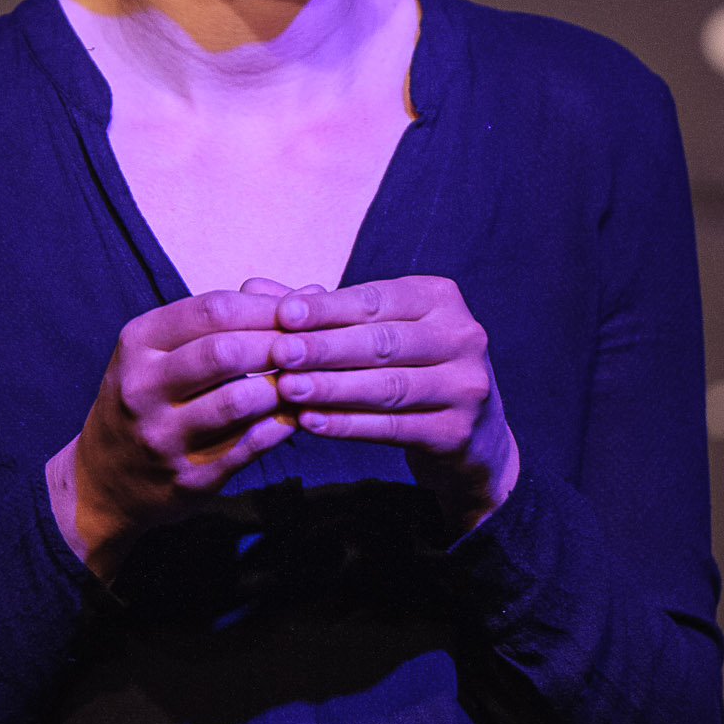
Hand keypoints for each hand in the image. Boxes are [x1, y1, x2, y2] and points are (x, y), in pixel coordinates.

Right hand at [46, 282, 312, 579]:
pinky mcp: (188, 478)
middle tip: (309, 346)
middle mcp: (142, 387)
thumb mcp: (158, 350)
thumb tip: (308, 294)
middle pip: (224, 351)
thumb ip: (221, 322)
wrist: (102, 479)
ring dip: (281, 387)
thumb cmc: (146, 398)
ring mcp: (162, 436)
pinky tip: (295, 415)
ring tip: (304, 380)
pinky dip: (279, 427)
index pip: (212, 310)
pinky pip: (247, 447)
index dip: (265, 308)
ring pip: (237, 401)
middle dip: (276, 345)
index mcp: (137, 343)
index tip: (301, 311)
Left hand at [271, 276, 519, 531]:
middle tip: (280, 353)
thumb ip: (318, 311)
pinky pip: (394, 427)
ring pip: (388, 387)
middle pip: (383, 342)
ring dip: (333, 388)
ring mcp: (466, 386)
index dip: (328, 308)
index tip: (284, 314)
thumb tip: (252, 290)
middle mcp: (462, 336)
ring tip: (287, 389)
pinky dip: (349, 425)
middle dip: (326, 348)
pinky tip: (311, 422)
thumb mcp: (375, 328)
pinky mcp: (459, 432)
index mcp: (440, 298)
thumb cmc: (407, 365)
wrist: (472, 432)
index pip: (376, 300)